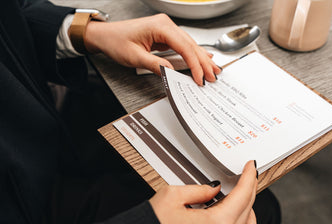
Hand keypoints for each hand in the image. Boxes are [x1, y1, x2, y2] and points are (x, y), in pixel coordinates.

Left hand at [84, 14, 220, 85]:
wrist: (105, 35)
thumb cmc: (116, 41)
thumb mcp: (134, 57)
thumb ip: (155, 65)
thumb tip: (172, 73)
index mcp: (160, 26)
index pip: (184, 47)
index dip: (195, 64)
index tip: (200, 78)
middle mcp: (166, 25)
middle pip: (191, 45)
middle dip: (203, 62)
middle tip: (214, 76)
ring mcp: (166, 29)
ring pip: (189, 45)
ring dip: (201, 59)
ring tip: (213, 70)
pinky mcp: (165, 35)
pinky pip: (183, 46)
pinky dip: (193, 55)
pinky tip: (204, 58)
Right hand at [149, 160, 257, 223]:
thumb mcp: (173, 196)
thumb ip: (200, 190)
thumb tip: (214, 189)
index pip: (242, 196)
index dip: (248, 178)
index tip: (250, 168)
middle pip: (247, 211)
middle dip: (249, 190)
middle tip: (247, 178)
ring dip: (250, 213)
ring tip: (243, 200)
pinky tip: (235, 223)